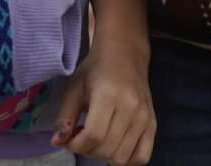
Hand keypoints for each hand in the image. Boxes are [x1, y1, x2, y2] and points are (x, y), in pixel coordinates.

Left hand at [52, 31, 153, 164]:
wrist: (125, 54)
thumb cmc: (95, 69)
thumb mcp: (74, 87)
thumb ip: (65, 116)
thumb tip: (57, 142)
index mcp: (108, 95)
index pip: (93, 136)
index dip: (76, 145)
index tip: (69, 139)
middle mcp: (130, 108)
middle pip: (106, 149)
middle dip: (87, 150)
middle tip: (81, 137)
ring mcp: (144, 118)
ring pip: (121, 158)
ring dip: (103, 156)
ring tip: (97, 140)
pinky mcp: (153, 124)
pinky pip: (142, 157)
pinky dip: (126, 161)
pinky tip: (114, 148)